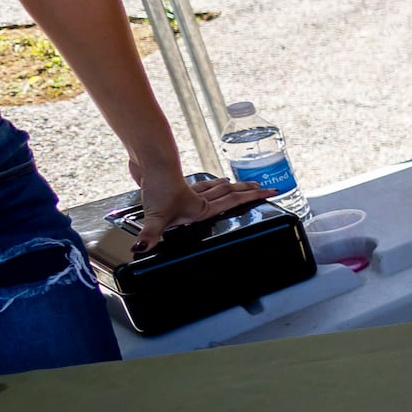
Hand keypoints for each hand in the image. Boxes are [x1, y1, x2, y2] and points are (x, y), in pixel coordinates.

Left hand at [129, 165, 265, 251]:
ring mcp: (188, 190)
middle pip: (228, 192)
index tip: (269, 192)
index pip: (234, 202)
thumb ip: (150, 235)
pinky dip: (204, 184)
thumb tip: (141, 249)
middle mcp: (199, 198)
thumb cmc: (157, 186)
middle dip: (246, 190)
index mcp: (201, 208)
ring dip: (226, 186)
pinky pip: (196, 185)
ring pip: (214, 188)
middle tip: (262, 187)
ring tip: (235, 184)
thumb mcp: (156, 216)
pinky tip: (201, 184)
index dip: (253, 198)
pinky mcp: (176, 183)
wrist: (149, 162)